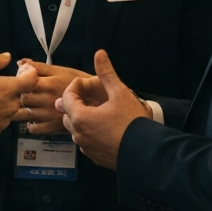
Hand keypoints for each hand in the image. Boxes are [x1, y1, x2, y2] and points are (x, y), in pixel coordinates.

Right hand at [0, 53, 37, 141]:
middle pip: (23, 97)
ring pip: (12, 111)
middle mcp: (10, 106)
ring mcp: (3, 122)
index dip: (29, 74)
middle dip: (15, 90)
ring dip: (6, 105)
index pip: (33, 80)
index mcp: (8, 88)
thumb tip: (7, 57)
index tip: (20, 72)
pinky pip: (1, 123)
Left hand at [14, 60, 90, 135]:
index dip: (20, 82)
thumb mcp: (61, 70)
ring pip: (26, 114)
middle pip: (23, 99)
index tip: (24, 81)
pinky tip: (37, 117)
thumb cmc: (80, 82)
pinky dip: (32, 124)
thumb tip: (20, 62)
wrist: (99, 101)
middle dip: (23, 95)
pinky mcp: (53, 128)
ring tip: (32, 105)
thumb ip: (39, 67)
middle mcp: (46, 101)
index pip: (23, 84)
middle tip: (28, 92)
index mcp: (49, 84)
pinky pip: (33, 129)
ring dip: (26, 109)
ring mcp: (48, 116)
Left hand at [56, 50, 147, 169]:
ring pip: (75, 129)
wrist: (146, 152)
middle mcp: (79, 134)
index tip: (87, 83)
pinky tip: (102, 127)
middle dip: (75, 102)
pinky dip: (88, 131)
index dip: (75, 86)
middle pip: (67, 113)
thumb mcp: (119, 93)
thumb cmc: (132, 122)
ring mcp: (86, 148)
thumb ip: (106, 73)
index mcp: (80, 117)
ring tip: (97, 110)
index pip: (66, 97)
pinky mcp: (95, 157)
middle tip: (90, 95)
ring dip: (81, 117)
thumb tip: (99, 53)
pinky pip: (85, 141)